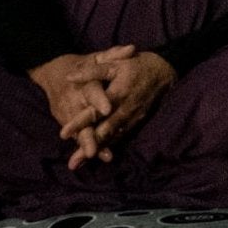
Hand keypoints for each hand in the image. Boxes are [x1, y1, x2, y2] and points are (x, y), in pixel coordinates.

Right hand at [28, 52, 114, 148]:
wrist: (54, 72)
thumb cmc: (83, 64)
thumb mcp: (97, 57)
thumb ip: (113, 55)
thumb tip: (132, 49)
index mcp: (84, 83)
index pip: (92, 91)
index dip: (99, 100)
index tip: (108, 109)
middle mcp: (74, 100)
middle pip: (81, 119)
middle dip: (87, 134)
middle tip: (94, 149)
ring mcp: (68, 113)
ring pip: (77, 131)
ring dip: (85, 143)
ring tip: (94, 156)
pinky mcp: (65, 121)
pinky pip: (77, 135)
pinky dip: (83, 145)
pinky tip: (92, 157)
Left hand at [72, 48, 177, 166]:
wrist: (165, 72)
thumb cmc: (137, 66)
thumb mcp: (115, 64)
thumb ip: (93, 71)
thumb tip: (69, 77)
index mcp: (117, 95)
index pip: (95, 112)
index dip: (80, 123)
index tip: (63, 133)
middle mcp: (124, 110)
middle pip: (103, 132)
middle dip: (87, 147)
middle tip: (72, 162)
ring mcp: (131, 118)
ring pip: (112, 138)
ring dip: (97, 151)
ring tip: (79, 163)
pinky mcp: (136, 122)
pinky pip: (120, 136)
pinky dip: (108, 146)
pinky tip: (97, 155)